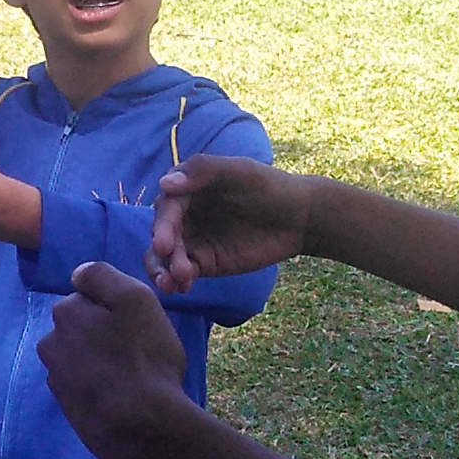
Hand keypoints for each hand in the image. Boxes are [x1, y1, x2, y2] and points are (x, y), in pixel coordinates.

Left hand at [36, 263, 199, 458]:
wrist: (139, 426)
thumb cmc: (144, 358)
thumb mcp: (136, 300)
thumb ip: (103, 278)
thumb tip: (77, 275)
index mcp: (65, 313)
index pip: (90, 298)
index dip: (116, 309)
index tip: (135, 326)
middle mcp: (50, 342)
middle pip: (82, 328)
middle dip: (103, 335)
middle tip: (136, 352)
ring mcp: (55, 376)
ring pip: (81, 357)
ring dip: (99, 361)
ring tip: (129, 377)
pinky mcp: (64, 406)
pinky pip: (83, 384)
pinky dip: (98, 386)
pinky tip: (119, 395)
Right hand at [147, 156, 310, 294]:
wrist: (296, 218)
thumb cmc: (268, 186)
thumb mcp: (239, 171)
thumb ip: (203, 172)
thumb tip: (165, 184)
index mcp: (186, 189)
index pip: (167, 207)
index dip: (164, 225)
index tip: (163, 243)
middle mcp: (183, 214)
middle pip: (161, 233)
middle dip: (162, 251)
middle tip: (171, 265)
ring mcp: (192, 240)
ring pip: (165, 256)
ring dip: (162, 270)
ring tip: (171, 284)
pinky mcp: (203, 263)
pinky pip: (182, 272)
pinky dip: (177, 280)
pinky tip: (182, 287)